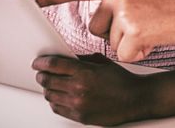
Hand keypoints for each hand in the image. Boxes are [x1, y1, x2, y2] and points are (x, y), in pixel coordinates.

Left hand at [33, 54, 152, 124]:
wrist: (137, 99)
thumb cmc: (122, 81)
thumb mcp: (102, 63)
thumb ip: (82, 60)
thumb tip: (65, 58)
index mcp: (84, 72)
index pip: (53, 65)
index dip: (41, 63)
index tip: (38, 63)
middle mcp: (79, 89)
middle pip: (47, 81)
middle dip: (41, 75)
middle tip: (41, 73)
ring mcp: (78, 104)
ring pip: (49, 96)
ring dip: (47, 89)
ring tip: (51, 85)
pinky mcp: (80, 117)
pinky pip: (57, 108)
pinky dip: (54, 102)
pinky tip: (59, 97)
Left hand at [34, 0, 174, 61]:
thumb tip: (106, 19)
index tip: (35, 1)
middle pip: (97, 26)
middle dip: (116, 34)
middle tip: (147, 25)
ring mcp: (125, 12)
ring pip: (112, 43)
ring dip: (132, 44)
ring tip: (157, 29)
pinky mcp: (134, 32)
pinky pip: (125, 55)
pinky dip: (141, 54)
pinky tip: (159, 39)